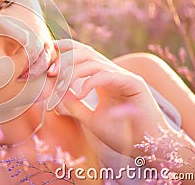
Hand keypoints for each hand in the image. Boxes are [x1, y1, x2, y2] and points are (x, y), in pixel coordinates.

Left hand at [54, 39, 171, 155]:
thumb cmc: (120, 133)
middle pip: (85, 52)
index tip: (47, 53)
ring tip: (62, 85)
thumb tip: (55, 89)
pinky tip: (80, 94)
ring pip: (94, 61)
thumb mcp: (89, 118)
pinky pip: (108, 75)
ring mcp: (123, 76)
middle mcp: (112, 72)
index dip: (64, 48)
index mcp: (102, 77)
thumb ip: (73, 104)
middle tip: (51, 72)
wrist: (147, 146)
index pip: (82, 53)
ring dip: (74, 71)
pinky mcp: (134, 83)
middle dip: (65, 59)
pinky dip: (90, 82)